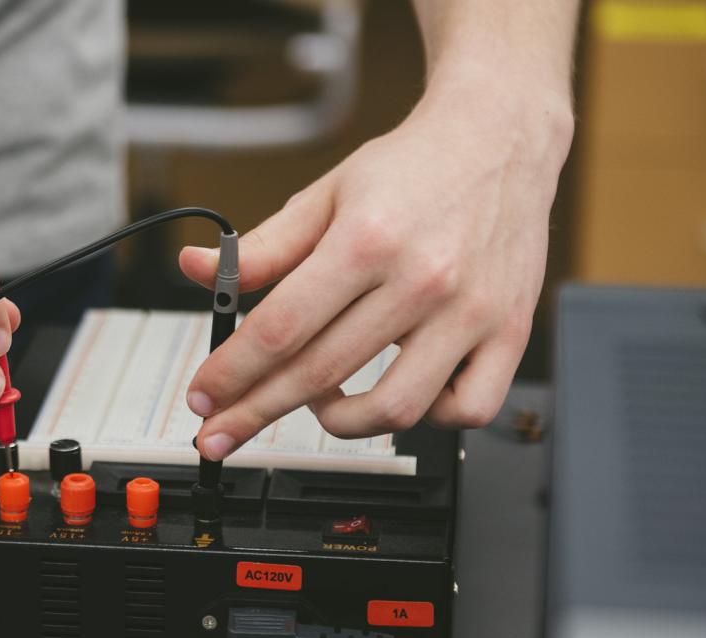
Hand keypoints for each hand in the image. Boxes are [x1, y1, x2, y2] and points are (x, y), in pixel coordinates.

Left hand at [180, 83, 572, 459]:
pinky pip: (469, 409)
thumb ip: (261, 247)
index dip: (232, 372)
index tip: (203, 398)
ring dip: (341, 421)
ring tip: (321, 401)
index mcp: (367, 240)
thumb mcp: (326, 195)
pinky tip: (398, 394)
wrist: (500, 137)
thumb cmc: (413, 169)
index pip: (281, 328)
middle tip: (222, 432)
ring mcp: (471, 312)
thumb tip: (195, 268)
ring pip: (396, 409)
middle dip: (257, 412)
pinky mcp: (510, 332)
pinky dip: (428, 419)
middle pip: (322, 374)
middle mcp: (422, 279)